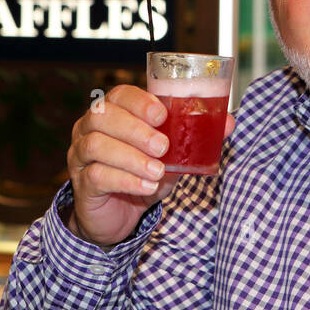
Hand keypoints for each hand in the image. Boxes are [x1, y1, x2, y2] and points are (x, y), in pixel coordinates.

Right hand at [64, 84, 234, 247]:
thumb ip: (194, 138)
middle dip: (135, 129)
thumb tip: (228, 122)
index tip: (162, 115)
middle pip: (102, 116)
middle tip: (163, 147)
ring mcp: (81, 155)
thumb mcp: (172, 155)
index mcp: (113, 112)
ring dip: (132, 157)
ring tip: (157, 170)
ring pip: (97, 145)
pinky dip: (126, 179)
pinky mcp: (82, 183)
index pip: (119, 95)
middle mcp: (90, 128)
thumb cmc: (143, 174)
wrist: (120, 215)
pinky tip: (146, 186)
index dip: (139, 102)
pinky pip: (97, 175)